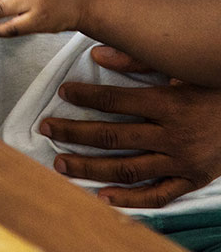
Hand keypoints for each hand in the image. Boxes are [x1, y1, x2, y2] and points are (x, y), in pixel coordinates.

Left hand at [41, 45, 220, 207]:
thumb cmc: (214, 84)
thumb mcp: (182, 65)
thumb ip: (140, 59)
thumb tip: (98, 52)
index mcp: (169, 103)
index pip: (116, 101)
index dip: (86, 96)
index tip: (63, 92)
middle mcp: (172, 135)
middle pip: (113, 136)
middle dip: (74, 132)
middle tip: (47, 128)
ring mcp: (182, 161)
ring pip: (127, 169)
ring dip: (90, 168)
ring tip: (60, 163)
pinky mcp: (192, 179)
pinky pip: (158, 194)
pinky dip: (130, 199)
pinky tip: (102, 197)